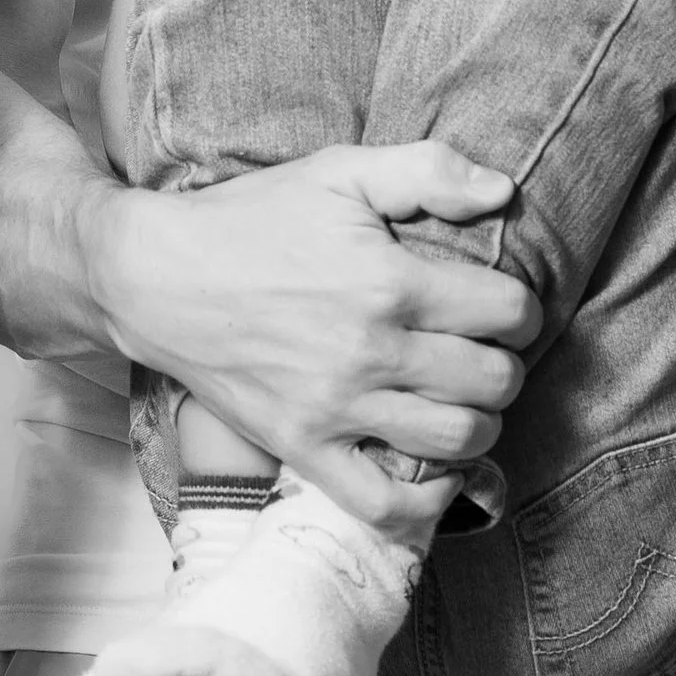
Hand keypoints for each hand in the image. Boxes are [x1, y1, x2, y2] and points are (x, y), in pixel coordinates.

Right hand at [92, 142, 535, 534]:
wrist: (156, 276)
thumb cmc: (249, 218)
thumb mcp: (336, 171)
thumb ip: (425, 171)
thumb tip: (505, 191)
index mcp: (388, 281)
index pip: (507, 312)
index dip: (518, 306)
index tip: (500, 303)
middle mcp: (371, 352)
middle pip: (494, 382)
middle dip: (505, 363)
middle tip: (480, 348)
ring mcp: (337, 408)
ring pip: (457, 441)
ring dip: (479, 422)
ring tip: (459, 396)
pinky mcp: (304, 448)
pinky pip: (388, 504)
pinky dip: (428, 498)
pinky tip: (433, 466)